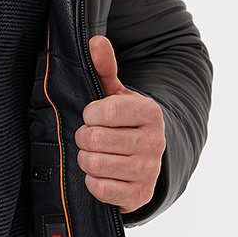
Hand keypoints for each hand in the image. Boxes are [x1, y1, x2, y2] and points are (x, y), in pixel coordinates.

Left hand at [75, 36, 165, 214]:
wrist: (146, 162)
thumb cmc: (123, 124)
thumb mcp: (115, 95)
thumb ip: (104, 68)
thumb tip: (95, 41)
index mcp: (149, 112)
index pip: (104, 110)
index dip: (88, 114)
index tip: (90, 115)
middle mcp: (154, 141)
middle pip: (94, 138)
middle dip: (83, 138)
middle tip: (89, 138)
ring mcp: (149, 170)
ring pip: (94, 164)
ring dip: (85, 160)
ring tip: (94, 154)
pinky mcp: (140, 195)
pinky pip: (100, 189)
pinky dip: (93, 183)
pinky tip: (101, 175)